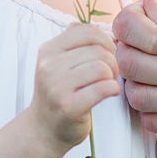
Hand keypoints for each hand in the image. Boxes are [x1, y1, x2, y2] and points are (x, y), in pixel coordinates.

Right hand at [30, 22, 120, 152]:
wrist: (44, 130)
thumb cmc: (60, 94)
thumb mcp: (58, 63)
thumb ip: (73, 43)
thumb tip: (98, 28)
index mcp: (48, 50)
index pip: (86, 30)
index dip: (104, 40)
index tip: (105, 55)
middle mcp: (49, 66)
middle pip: (98, 50)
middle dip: (112, 62)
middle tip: (108, 75)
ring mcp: (57, 87)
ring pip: (102, 68)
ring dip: (112, 76)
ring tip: (107, 84)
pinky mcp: (69, 106)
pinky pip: (104, 88)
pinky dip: (112, 89)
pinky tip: (108, 94)